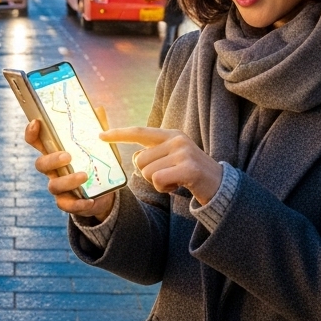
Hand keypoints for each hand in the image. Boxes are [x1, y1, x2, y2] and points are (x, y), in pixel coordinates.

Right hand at [24, 110, 115, 220]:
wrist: (104, 193)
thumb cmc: (96, 163)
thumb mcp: (100, 145)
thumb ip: (98, 128)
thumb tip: (98, 109)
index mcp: (55, 152)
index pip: (36, 141)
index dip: (32, 132)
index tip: (36, 122)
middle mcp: (52, 170)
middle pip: (41, 164)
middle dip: (51, 159)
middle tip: (67, 156)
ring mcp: (58, 187)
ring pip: (53, 185)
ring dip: (68, 180)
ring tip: (84, 176)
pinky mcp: (67, 202)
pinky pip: (66, 205)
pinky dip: (78, 204)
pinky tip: (90, 200)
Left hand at [99, 127, 222, 203]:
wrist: (220, 186)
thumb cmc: (191, 174)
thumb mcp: (174, 157)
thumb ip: (156, 153)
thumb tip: (135, 158)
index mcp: (171, 135)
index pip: (139, 132)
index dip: (118, 134)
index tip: (100, 135)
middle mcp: (177, 140)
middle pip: (139, 160)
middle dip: (147, 174)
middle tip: (167, 176)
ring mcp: (183, 153)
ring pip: (146, 172)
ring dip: (156, 182)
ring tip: (174, 180)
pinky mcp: (188, 168)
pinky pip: (157, 180)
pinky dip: (163, 188)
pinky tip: (177, 186)